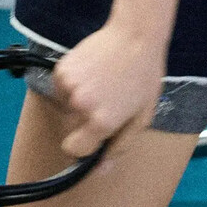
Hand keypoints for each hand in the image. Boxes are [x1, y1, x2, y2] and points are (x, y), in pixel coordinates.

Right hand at [49, 24, 166, 157]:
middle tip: (108, 101)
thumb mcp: (141, 117)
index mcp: (102, 122)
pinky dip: (72, 84)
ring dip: (79, 101)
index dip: (84, 145)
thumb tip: (100, 171)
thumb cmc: (144, 76)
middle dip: (85, 121)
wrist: (135, 35)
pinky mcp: (61, 70)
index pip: (74, 150)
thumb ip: (119, 146)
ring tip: (102, 83)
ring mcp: (69, 87)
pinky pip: (61, 88)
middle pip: (71, 128)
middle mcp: (81, 106)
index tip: (93, 136)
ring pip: (66, 107)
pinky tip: (93, 72)